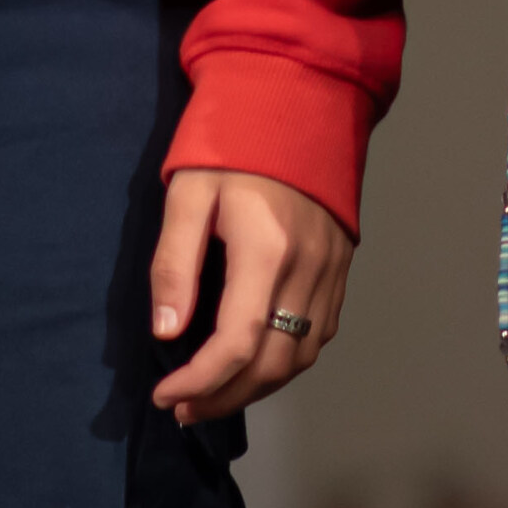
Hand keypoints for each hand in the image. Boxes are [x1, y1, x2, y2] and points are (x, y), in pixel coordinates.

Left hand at [146, 166, 352, 420]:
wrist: (297, 98)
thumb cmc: (233, 141)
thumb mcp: (188, 193)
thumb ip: (175, 263)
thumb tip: (167, 331)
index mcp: (266, 247)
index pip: (236, 343)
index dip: (199, 382)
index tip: (165, 395)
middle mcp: (307, 267)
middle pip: (272, 364)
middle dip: (224, 397)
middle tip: (183, 408)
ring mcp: (332, 269)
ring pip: (301, 358)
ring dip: (256, 388)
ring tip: (213, 396)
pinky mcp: (341, 267)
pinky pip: (320, 336)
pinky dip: (287, 363)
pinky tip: (255, 365)